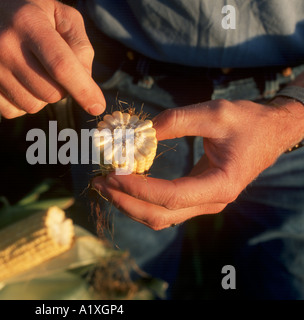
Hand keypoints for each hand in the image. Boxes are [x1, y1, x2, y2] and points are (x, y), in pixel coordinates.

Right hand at [0, 0, 104, 118]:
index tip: (97, 106)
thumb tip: (85, 84)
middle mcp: (3, 45)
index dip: (82, 89)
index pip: (60, 66)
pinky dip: (23, 103)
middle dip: (62, 89)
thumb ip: (81, 47)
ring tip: (35, 72)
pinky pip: (12, 112)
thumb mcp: (63, 16)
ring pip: (32, 105)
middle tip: (54, 71)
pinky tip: (19, 82)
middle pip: (49, 92)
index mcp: (29, 23)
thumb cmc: (33, 13)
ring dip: (42, 96)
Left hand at [92, 98, 303, 229]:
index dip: (138, 189)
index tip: (112, 174)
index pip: (170, 197)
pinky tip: (125, 185)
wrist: (271, 132)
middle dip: (126, 202)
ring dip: (130, 204)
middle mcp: (212, 202)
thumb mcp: (215, 113)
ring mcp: (204, 203)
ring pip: (160, 217)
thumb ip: (177, 120)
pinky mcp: (197, 197)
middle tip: (99, 182)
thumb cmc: (248, 122)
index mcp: (220, 186)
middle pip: (160, 216)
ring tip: (105, 184)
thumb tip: (139, 131)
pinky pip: (164, 207)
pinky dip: (141, 199)